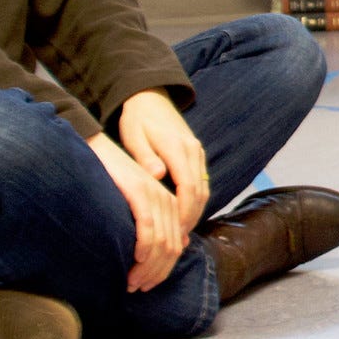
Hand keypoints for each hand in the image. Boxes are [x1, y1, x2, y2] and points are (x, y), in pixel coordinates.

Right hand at [87, 132, 185, 292]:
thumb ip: (158, 223)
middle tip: (136, 288)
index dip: (163, 270)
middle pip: (171, 248)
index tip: (146, 285)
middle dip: (155, 273)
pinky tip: (135, 259)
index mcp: (171, 204)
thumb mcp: (137, 203)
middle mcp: (168, 200)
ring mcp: (155, 194)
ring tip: (131, 281)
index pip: (175, 246)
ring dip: (147, 267)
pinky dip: (144, 246)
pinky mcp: (139, 190)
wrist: (94, 150)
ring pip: (161, 242)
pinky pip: (148, 226)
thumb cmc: (110, 182)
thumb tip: (181, 246)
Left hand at [117, 89, 210, 234]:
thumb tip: (157, 175)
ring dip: (194, 212)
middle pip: (199, 192)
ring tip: (180, 234)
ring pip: (204, 189)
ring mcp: (197, 152)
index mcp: (178, 147)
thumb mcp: (134, 136)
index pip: (187, 187)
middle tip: (177, 241)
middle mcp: (193, 150)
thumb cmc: (137, 120)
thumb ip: (145, 157)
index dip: (182, 212)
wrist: (150, 98)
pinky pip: (201, 183)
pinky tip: (184, 217)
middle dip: (190, 218)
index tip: (173, 232)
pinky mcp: (197, 154)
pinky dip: (195, 202)